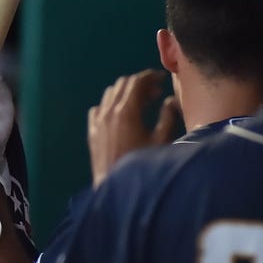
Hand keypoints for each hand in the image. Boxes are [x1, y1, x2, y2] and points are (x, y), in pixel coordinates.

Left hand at [87, 69, 177, 185]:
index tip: (161, 78)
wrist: (116, 186)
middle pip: (122, 84)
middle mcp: (109, 111)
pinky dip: (110, 105)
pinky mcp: (92, 131)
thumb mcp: (161, 141)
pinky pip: (99, 108)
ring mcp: (98, 120)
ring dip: (126, 93)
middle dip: (140, 83)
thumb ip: (167, 117)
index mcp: (126, 111)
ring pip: (110, 94)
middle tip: (155, 92)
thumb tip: (170, 100)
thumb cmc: (142, 164)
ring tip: (142, 102)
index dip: (150, 76)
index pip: (136, 82)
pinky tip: (121, 114)